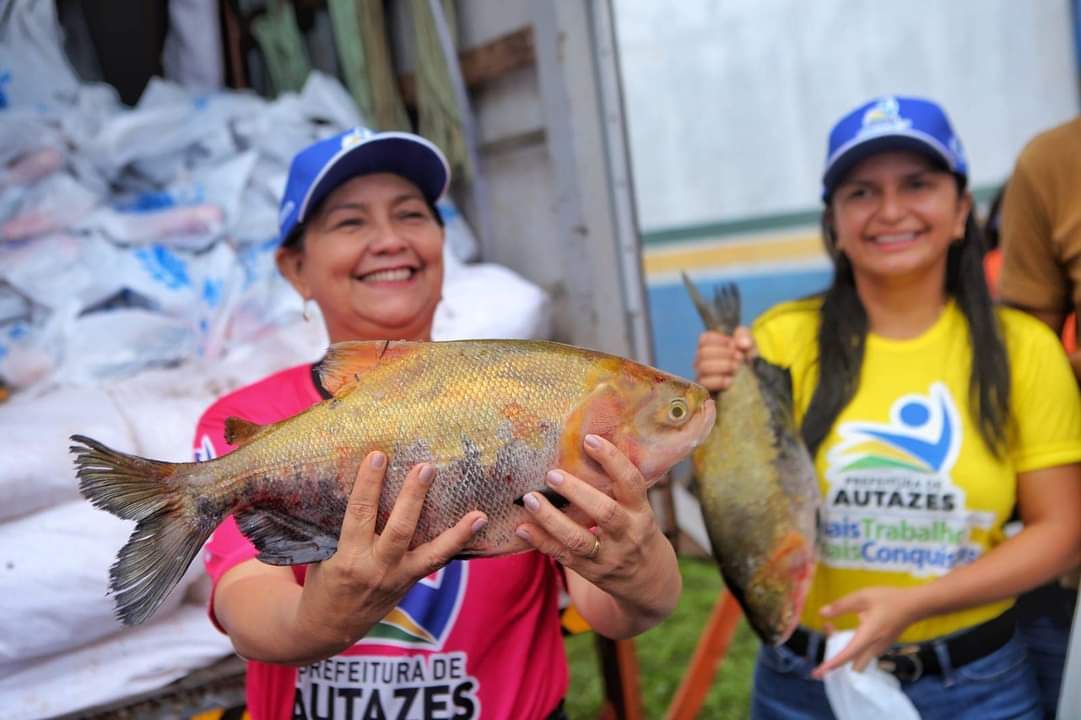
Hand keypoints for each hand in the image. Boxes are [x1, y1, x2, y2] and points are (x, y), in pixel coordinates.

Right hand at [296, 451, 487, 654]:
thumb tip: (363, 481)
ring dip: (456, 533)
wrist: (329, 626)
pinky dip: (456, 543)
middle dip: (413, 498)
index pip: (359, 513)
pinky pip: (437, 562)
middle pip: (400, 529)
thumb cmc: (323, 581)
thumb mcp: (324, 553)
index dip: (368, 483)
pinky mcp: (410, 583)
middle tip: (426, 467)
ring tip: (478, 514)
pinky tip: (476, 525)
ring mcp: (397, 578)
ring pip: (432, 554)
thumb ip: (346, 526)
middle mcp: (375, 568)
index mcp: (347, 557)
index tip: (378, 455)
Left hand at [514, 434, 677, 615]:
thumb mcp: (639, 510)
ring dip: (551, 519)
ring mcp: (608, 556)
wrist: (649, 581)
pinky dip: (541, 542)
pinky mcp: (590, 571)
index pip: (631, 483)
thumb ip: (619, 488)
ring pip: (579, 539)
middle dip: (578, 492)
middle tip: (552, 474)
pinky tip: (522, 528)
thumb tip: (585, 446)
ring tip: (530, 499)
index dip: (613, 460)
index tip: (589, 440)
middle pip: (605, 513)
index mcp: (641, 512)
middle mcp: (627, 534)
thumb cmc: (637, 532)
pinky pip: (563, 556)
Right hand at [694, 327, 755, 391]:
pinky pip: (704, 383)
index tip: (734, 344)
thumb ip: (745, 337)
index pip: (704, 339)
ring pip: (703, 367)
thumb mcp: (748, 345)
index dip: (719, 340)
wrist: (752, 385)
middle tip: (740, 357)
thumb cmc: (746, 361)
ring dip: (722, 366)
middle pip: (703, 353)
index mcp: (708, 347)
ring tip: (737, 368)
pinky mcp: (704, 390)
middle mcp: (701, 361)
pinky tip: (730, 380)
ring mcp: (701, 375)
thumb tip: (743, 343)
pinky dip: (718, 380)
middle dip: (723, 353)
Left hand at [812, 586, 923, 677]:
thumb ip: (841, 606)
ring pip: (859, 660)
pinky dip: (853, 647)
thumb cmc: (888, 599)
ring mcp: (880, 649)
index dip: (833, 664)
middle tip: (825, 645)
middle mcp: (874, 647)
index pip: (848, 654)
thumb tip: (822, 613)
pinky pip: (864, 654)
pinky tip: (844, 629)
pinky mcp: (882, 646)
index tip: (819, 673)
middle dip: (837, 662)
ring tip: (830, 628)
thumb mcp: (862, 596)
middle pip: (853, 665)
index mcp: (868, 635)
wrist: (914, 605)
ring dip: (844, 652)